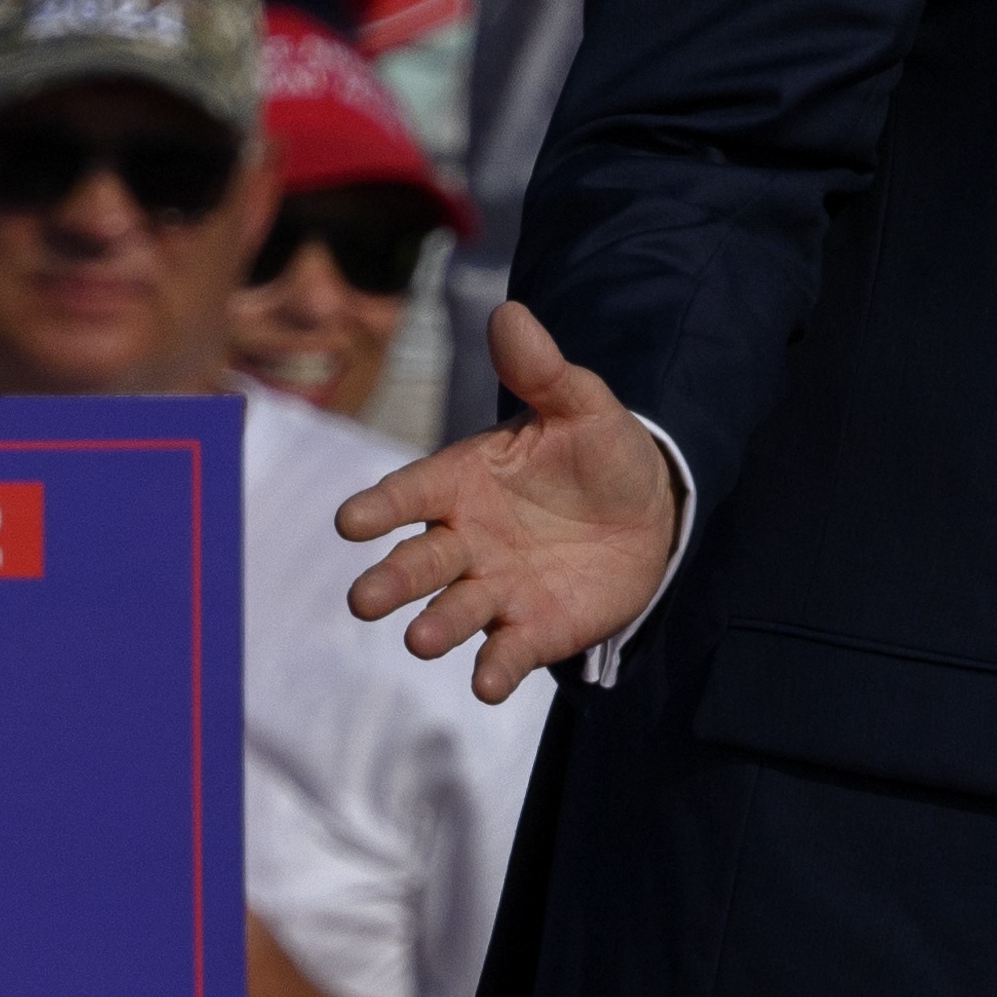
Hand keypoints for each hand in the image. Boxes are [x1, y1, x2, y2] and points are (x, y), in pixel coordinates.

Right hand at [338, 302, 680, 703]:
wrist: (648, 508)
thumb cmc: (597, 450)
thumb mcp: (581, 404)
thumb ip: (542, 370)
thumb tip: (510, 312)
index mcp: (463, 480)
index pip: (410, 491)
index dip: (380, 506)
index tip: (349, 521)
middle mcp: (466, 539)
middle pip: (417, 562)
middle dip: (391, 581)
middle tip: (366, 600)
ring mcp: (496, 587)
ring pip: (453, 611)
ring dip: (435, 626)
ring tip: (421, 639)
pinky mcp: (532, 627)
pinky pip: (507, 651)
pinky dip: (495, 668)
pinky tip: (489, 683)